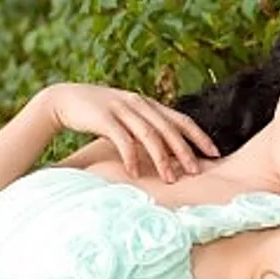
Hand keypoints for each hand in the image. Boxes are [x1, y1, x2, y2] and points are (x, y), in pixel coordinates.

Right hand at [41, 83, 219, 181]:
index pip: (181, 120)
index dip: (199, 136)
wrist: (65, 99)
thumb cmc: (101, 114)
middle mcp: (139, 104)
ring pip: (149, 134)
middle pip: (168, 129)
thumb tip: (170, 153)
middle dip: (184, 151)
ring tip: (170, 179)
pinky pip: (122, 139)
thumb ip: (147, 129)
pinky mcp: (103, 117)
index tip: (215, 153)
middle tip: (195, 171)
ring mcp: (122, 109)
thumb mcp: (128, 118)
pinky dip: (131, 156)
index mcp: (149, 104)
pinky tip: (136, 173)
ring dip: (161, 158)